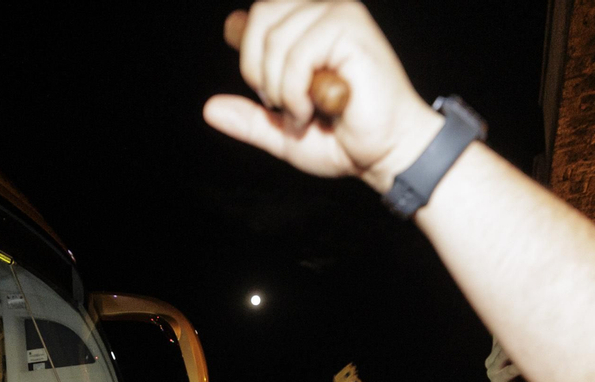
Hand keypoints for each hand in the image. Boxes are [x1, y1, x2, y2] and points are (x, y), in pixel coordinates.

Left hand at [204, 2, 444, 192]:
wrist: (385, 153)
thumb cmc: (344, 140)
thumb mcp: (283, 132)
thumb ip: (250, 119)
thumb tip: (209, 108)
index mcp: (309, 25)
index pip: (259, 14)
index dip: (245, 42)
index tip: (264, 85)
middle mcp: (324, 10)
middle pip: (260, 17)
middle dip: (257, 70)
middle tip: (282, 105)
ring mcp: (339, 14)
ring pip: (275, 39)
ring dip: (281, 89)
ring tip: (304, 112)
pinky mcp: (350, 28)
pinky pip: (296, 54)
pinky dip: (296, 91)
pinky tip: (315, 107)